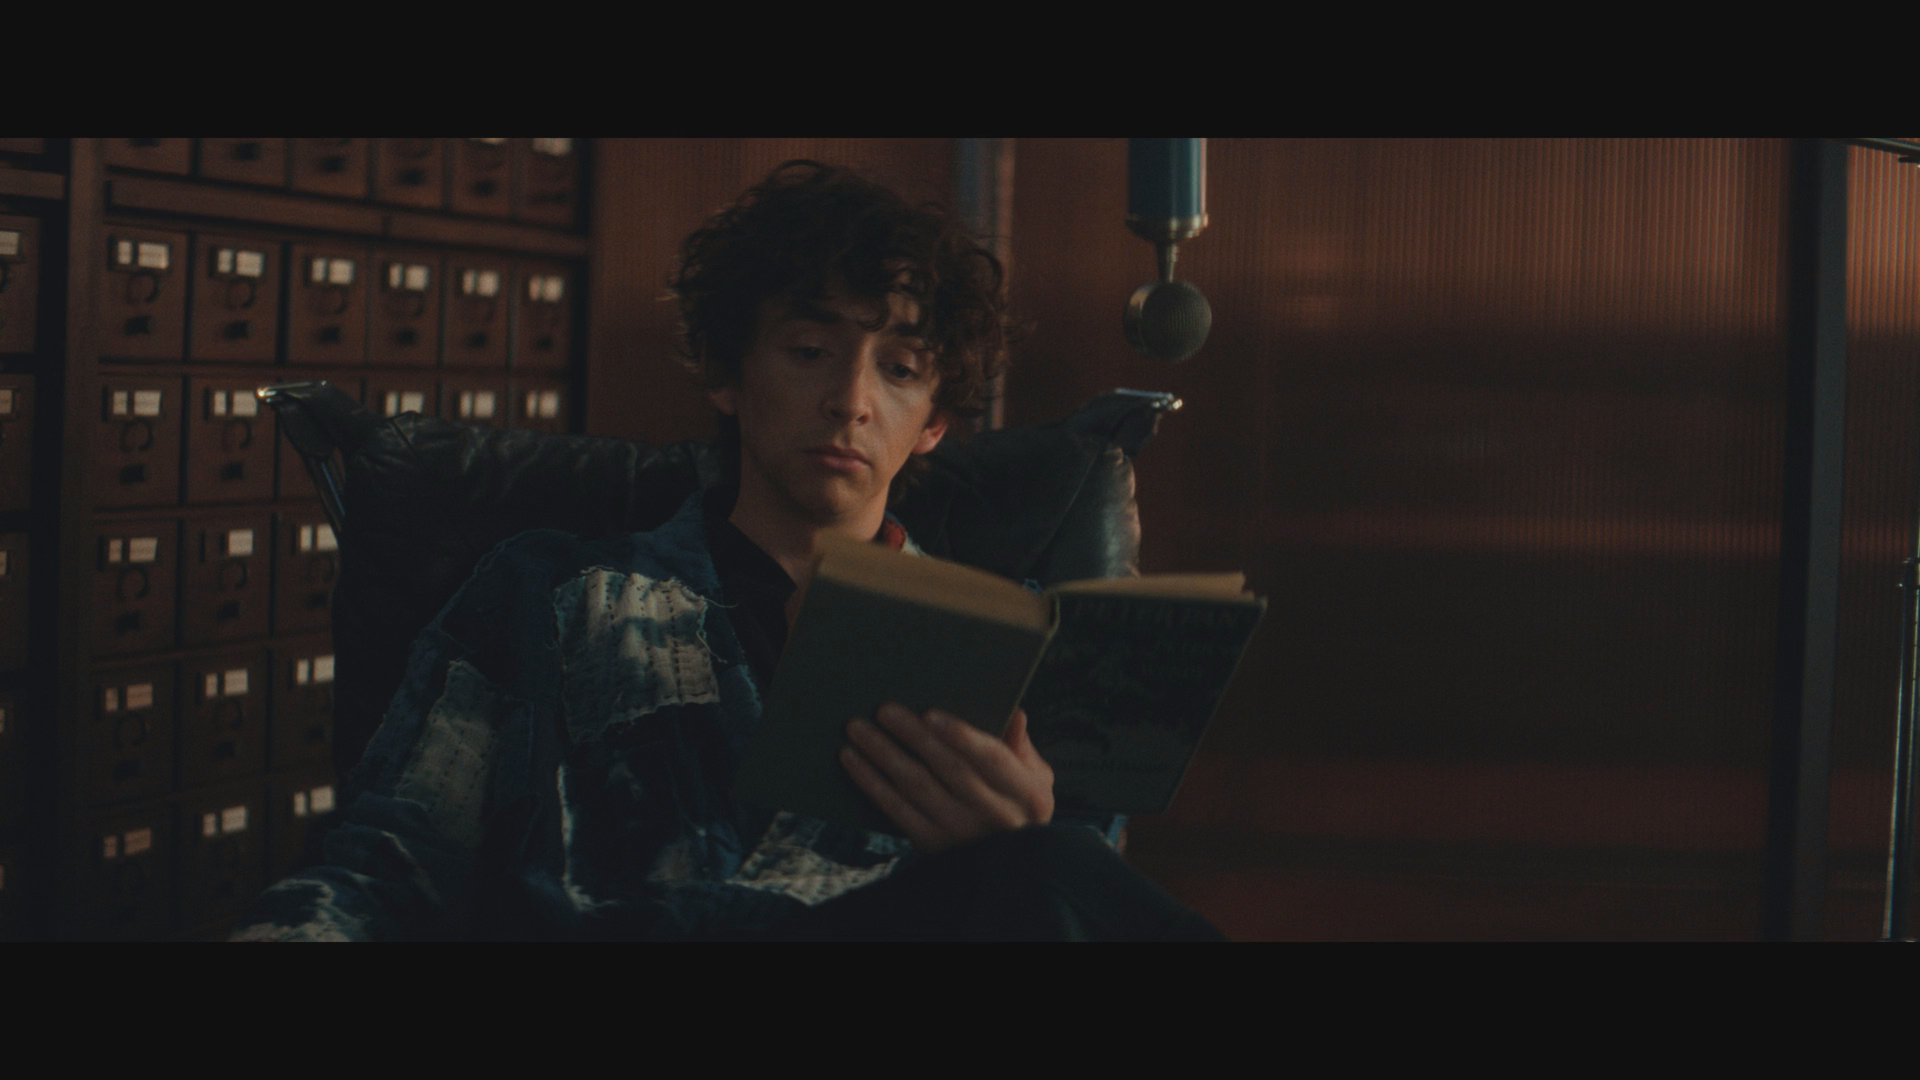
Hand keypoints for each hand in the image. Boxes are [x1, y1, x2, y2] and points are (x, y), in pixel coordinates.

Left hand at [840, 703, 1053, 853]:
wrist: (1005, 864)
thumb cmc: (1017, 805)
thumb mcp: (1035, 778)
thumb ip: (1021, 746)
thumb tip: (1015, 713)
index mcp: (1026, 793)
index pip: (992, 759)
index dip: (960, 736)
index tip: (930, 713)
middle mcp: (995, 816)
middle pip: (947, 770)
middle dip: (912, 737)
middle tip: (883, 709)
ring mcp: (960, 834)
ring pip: (916, 789)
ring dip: (882, 756)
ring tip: (858, 730)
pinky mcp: (931, 846)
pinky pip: (896, 811)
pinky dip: (872, 783)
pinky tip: (853, 761)